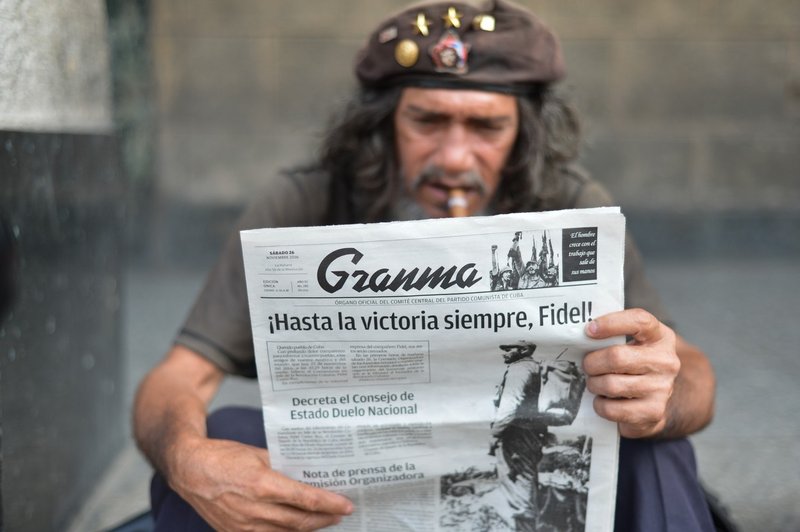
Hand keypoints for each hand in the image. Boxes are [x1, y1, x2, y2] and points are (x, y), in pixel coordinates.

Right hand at [170, 437, 352, 530]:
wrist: (189, 469)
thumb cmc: (224, 457)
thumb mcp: (258, 454)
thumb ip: (283, 466)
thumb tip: (308, 474)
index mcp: (262, 483)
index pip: (305, 499)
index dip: (329, 504)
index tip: (346, 504)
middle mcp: (254, 508)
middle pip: (299, 520)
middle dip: (325, 518)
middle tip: (341, 513)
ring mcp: (244, 525)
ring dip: (309, 529)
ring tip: (325, 521)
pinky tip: (298, 529)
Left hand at [583, 308, 679, 438]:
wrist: (656, 399)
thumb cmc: (635, 364)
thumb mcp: (634, 343)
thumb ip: (613, 334)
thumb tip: (579, 333)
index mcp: (660, 337)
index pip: (639, 321)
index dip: (611, 323)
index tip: (589, 330)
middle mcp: (665, 361)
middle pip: (616, 357)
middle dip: (592, 362)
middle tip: (587, 365)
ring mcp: (662, 388)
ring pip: (611, 384)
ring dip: (594, 384)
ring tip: (595, 382)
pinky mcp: (653, 412)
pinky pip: (612, 409)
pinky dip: (600, 405)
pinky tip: (604, 400)